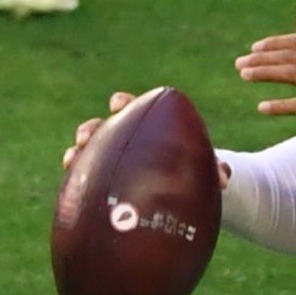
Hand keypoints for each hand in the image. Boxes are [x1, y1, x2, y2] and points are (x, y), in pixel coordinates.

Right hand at [63, 91, 230, 189]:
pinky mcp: (103, 181)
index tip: (116, 105)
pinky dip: (78, 181)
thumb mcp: (204, 165)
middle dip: (92, 129)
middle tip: (86, 137)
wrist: (184, 189)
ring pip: (89, 152)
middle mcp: (125, 138)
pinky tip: (72, 190)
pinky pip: (86, 179)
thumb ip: (213, 167)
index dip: (122, 104)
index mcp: (148, 125)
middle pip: (102, 127)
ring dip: (78, 154)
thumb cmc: (193, 168)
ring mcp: (111, 159)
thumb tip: (224, 179)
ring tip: (71, 160)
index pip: (132, 107)